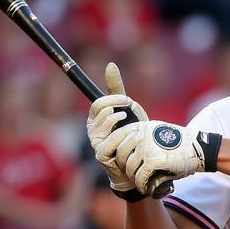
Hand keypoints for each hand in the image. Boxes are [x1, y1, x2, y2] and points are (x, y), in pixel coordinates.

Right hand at [87, 62, 147, 192]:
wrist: (138, 164)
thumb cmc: (132, 136)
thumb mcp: (128, 111)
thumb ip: (116, 90)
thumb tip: (110, 65)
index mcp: (95, 118)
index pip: (98, 102)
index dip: (113, 99)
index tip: (127, 100)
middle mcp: (92, 129)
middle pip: (100, 109)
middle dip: (119, 107)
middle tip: (131, 113)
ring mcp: (95, 142)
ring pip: (106, 123)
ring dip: (123, 121)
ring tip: (133, 126)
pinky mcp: (100, 154)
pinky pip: (110, 139)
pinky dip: (123, 136)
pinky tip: (132, 137)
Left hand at [112, 119, 221, 197]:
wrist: (200, 149)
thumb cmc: (181, 144)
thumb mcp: (158, 132)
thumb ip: (142, 137)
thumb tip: (126, 148)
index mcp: (140, 126)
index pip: (116, 138)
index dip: (116, 153)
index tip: (122, 163)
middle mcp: (140, 134)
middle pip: (120, 154)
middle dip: (125, 167)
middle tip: (132, 174)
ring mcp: (146, 147)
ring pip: (129, 167)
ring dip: (134, 178)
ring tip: (140, 182)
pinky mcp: (153, 160)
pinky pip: (139, 177)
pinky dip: (141, 185)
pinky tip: (145, 188)